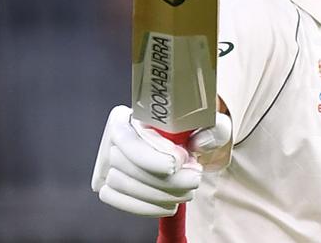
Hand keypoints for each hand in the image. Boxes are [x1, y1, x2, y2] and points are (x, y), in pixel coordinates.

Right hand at [91, 105, 231, 216]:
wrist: (187, 148)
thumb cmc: (194, 132)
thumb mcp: (210, 124)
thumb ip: (213, 129)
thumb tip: (200, 142)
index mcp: (132, 113)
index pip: (129, 136)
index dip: (152, 154)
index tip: (180, 161)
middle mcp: (114, 136)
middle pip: (125, 163)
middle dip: (164, 179)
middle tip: (193, 179)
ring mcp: (106, 162)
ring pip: (122, 184)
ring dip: (159, 194)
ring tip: (187, 190)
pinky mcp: (108, 185)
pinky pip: (121, 201)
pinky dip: (147, 207)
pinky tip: (170, 204)